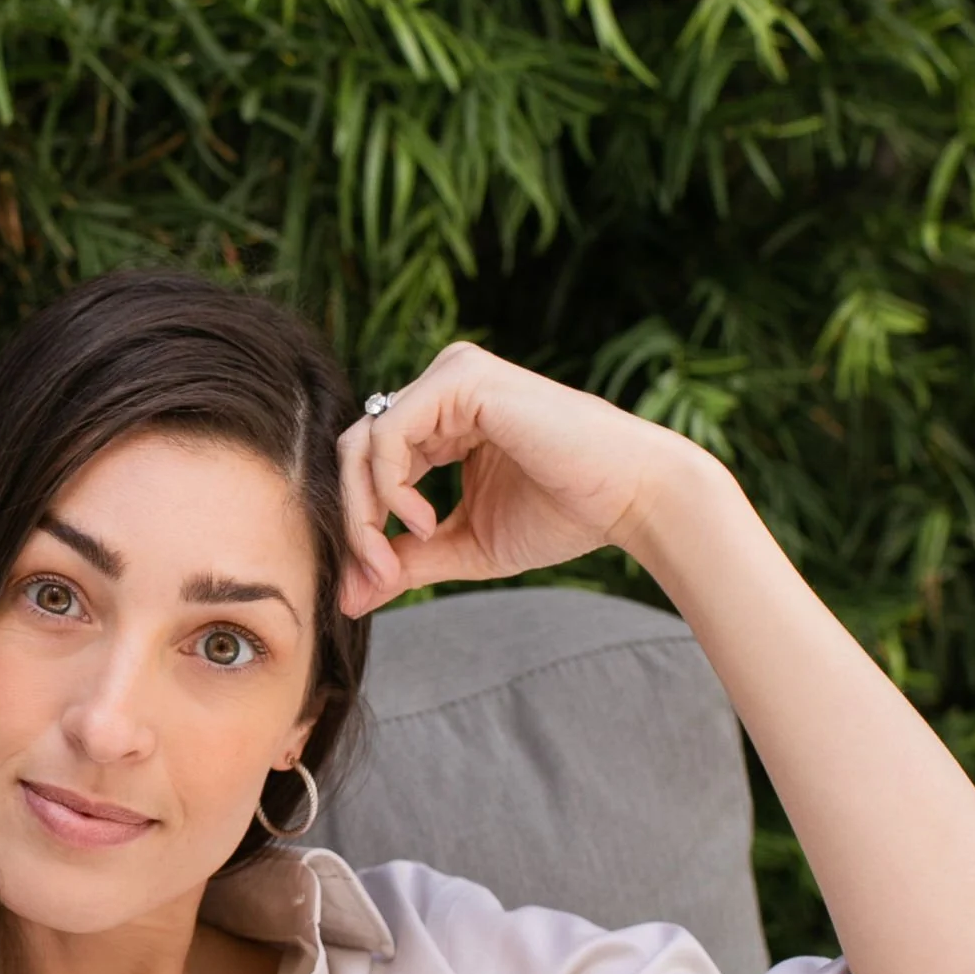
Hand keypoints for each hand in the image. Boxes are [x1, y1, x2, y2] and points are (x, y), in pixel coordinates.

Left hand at [337, 344, 714, 618]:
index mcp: (442, 419)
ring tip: (399, 556)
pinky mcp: (460, 379)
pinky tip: (425, 520)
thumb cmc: (562, 516)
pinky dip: (392, 488)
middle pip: (354, 451)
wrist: (629, 497)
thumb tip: (345, 596)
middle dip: (354, 522)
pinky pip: (388, 433)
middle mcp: (441, 388)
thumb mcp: (464, 545)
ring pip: (362, 442)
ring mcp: (450, 377)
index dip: (360, 526)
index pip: (369, 463)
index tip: (375, 583)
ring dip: (367, 512)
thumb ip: (405, 562)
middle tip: (376, 577)